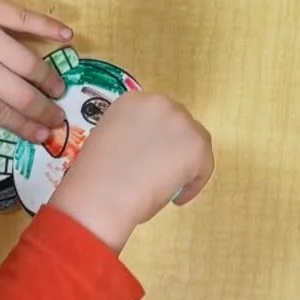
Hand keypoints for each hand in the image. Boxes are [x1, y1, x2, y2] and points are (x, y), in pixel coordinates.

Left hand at [0, 0, 68, 156]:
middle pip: (21, 93)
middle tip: (59, 118)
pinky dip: (48, 27)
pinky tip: (67, 34)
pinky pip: (26, 19)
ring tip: (60, 88)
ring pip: (28, 62)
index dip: (24, 127)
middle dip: (43, 109)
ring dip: (48, 77)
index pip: (0, 114)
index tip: (43, 136)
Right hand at [52, 91, 213, 252]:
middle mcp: (159, 102)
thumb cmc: (95, 179)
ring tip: (170, 185)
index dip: (159, 139)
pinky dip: (194, 184)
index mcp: (133, 100)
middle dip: (175, 147)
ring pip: (194, 143)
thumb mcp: (109, 143)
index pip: (158, 116)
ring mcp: (180, 121)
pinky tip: (177, 199)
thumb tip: (148, 153)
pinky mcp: (196, 144)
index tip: (153, 157)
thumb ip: (131, 137)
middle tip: (165, 171)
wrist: (99, 195)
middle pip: (179, 125)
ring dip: (186, 163)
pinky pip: (204, 166)